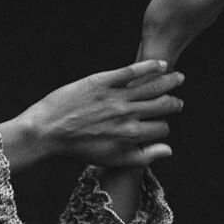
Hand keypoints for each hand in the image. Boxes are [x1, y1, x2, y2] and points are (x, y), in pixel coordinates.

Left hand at [4, 59, 184, 169]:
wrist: (46, 131)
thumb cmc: (76, 149)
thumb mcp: (110, 159)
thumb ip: (142, 156)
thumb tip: (168, 150)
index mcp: (129, 136)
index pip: (161, 129)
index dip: (164, 127)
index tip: (162, 124)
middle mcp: (127, 115)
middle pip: (162, 106)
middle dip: (173, 104)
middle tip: (177, 101)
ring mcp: (116, 97)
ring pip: (152, 86)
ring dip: (169, 81)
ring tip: (178, 78)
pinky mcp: (103, 81)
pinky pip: (133, 71)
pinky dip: (150, 67)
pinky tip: (160, 65)